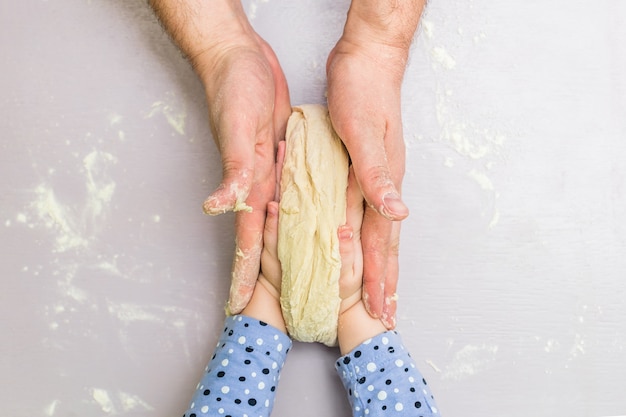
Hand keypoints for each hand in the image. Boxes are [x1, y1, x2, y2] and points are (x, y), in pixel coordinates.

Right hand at [149, 0, 291, 313]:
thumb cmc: (234, 90)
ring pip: (284, 220)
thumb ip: (232, 170)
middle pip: (266, 239)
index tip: (242, 305)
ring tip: (299, 274)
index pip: (249, 240)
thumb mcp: (236, 130)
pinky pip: (297, 191)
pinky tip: (315, 221)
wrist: (241, 59)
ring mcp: (273, 172)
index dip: (246, 273)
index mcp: (250, 184)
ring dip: (288, 248)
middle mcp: (261, 184)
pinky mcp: (285, 156)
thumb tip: (216, 207)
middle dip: (266, 272)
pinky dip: (305, 210)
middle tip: (273, 302)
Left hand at [326, 0, 423, 327]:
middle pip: (384, 244)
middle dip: (385, 281)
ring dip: (377, 263)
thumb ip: (378, 176)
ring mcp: (377, 177)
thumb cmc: (362, 92)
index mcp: (382, 184)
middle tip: (386, 312)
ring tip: (379, 287)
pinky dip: (363, 235)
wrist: (366, 61)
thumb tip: (399, 214)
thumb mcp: (363, 133)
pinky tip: (359, 239)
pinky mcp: (365, 168)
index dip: (380, 278)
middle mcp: (384, 186)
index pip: (380, 243)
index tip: (382, 310)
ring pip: (377, 232)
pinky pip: (364, 212)